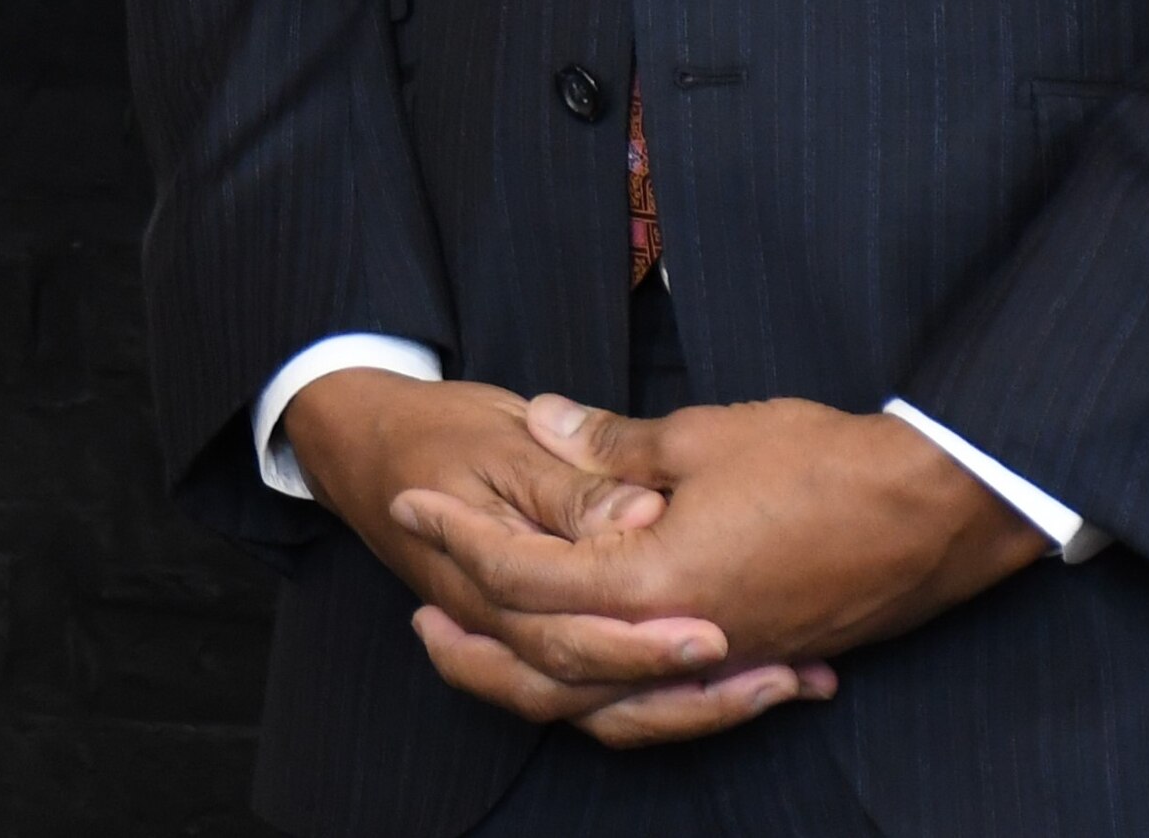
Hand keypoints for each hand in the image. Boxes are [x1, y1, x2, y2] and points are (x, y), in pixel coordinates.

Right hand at [281, 369, 807, 739]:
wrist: (368, 444)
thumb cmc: (435, 435)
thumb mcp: (502, 442)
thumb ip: (573, 486)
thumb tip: (641, 513)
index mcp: (478, 582)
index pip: (560, 638)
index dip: (638, 645)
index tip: (713, 634)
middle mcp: (498, 629)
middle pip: (590, 695)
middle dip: (684, 693)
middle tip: (773, 677)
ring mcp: (518, 642)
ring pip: (601, 714)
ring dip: (692, 711)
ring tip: (780, 687)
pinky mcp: (545, 641)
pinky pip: (608, 698)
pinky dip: (679, 702)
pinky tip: (755, 684)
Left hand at [393, 395, 1044, 741]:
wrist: (941, 508)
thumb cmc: (825, 463)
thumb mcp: (701, 436)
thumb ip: (608, 444)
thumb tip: (542, 420)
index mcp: (655, 585)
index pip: (527, 577)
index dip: (459, 536)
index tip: (410, 502)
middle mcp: (683, 642)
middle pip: (551, 668)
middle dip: (477, 642)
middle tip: (419, 611)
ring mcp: (723, 661)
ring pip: (608, 701)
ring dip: (538, 677)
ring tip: (483, 644)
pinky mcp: (758, 660)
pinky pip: (665, 697)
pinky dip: (616, 687)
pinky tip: (586, 664)